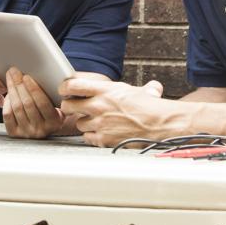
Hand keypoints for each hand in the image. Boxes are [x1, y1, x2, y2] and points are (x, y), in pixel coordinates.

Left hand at [2, 67, 65, 138]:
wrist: (44, 129)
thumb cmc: (51, 110)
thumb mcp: (58, 105)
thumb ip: (54, 93)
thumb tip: (42, 72)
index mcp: (54, 122)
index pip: (43, 103)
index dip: (34, 89)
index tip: (27, 76)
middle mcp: (40, 130)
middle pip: (27, 103)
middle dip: (19, 85)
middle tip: (14, 72)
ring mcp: (27, 133)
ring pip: (17, 108)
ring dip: (12, 89)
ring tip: (10, 77)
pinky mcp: (14, 133)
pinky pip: (8, 115)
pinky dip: (7, 102)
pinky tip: (9, 92)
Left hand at [60, 78, 184, 146]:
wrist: (160, 125)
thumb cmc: (152, 108)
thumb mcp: (142, 91)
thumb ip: (139, 89)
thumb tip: (153, 87)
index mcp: (105, 90)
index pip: (72, 85)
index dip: (65, 88)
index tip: (65, 90)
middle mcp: (99, 105)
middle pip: (68, 106)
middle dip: (70, 107)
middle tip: (76, 108)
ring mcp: (99, 123)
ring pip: (78, 123)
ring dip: (85, 123)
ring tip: (97, 122)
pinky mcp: (103, 139)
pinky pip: (87, 138)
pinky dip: (92, 136)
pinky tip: (102, 133)